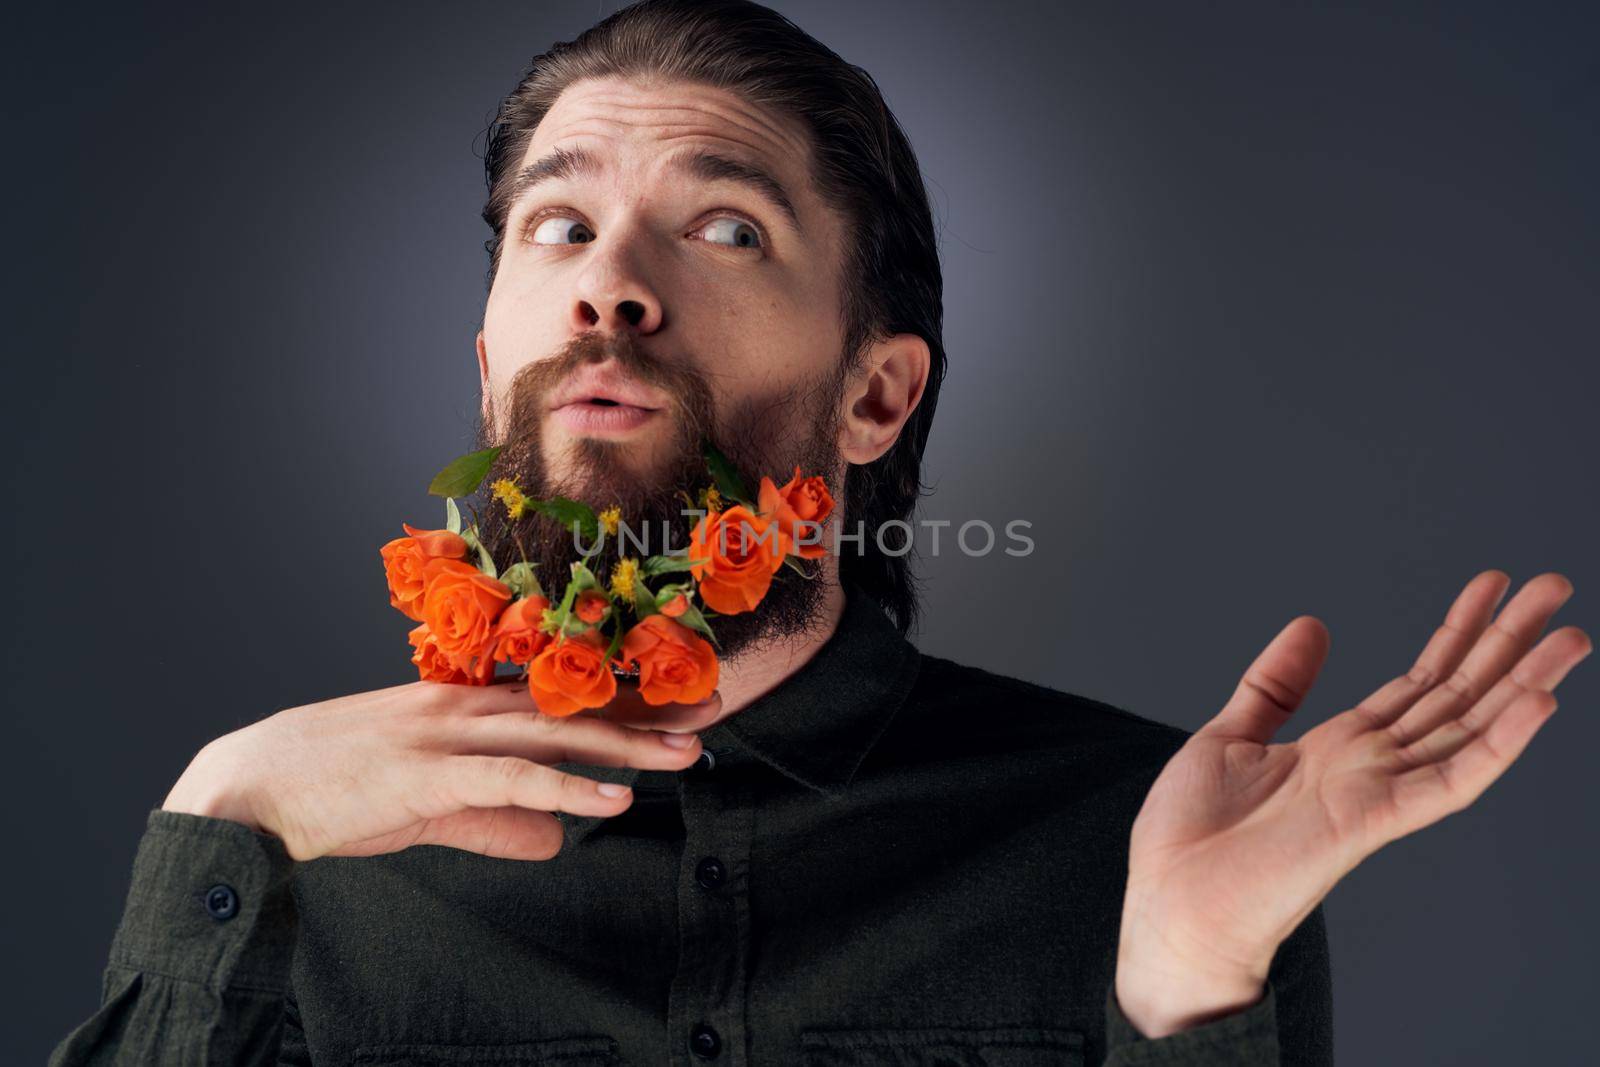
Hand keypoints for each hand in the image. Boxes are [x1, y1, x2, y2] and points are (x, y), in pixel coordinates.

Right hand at [162, 676, 718, 861]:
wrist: (250, 787)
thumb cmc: (335, 791)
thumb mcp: (429, 806)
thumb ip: (494, 821)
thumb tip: (553, 841)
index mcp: (461, 705)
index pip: (556, 699)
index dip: (620, 700)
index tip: (678, 704)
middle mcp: (463, 707)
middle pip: (570, 709)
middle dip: (644, 714)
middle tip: (710, 718)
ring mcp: (447, 734)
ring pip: (554, 735)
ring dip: (626, 746)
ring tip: (687, 757)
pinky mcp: (430, 774)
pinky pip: (513, 779)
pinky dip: (567, 787)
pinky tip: (614, 798)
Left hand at [1115, 570, 1588, 1032]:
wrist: (1171, 904)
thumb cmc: (1192, 838)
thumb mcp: (1230, 735)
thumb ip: (1276, 685)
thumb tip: (1312, 625)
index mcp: (1340, 747)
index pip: (1417, 681)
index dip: (1458, 632)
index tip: (1495, 585)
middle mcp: (1371, 768)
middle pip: (1456, 695)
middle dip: (1506, 642)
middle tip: (1554, 587)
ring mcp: (1378, 794)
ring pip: (1468, 731)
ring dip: (1523, 685)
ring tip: (1571, 639)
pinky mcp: (1373, 822)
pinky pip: (1450, 782)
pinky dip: (1497, 746)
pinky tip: (1536, 706)